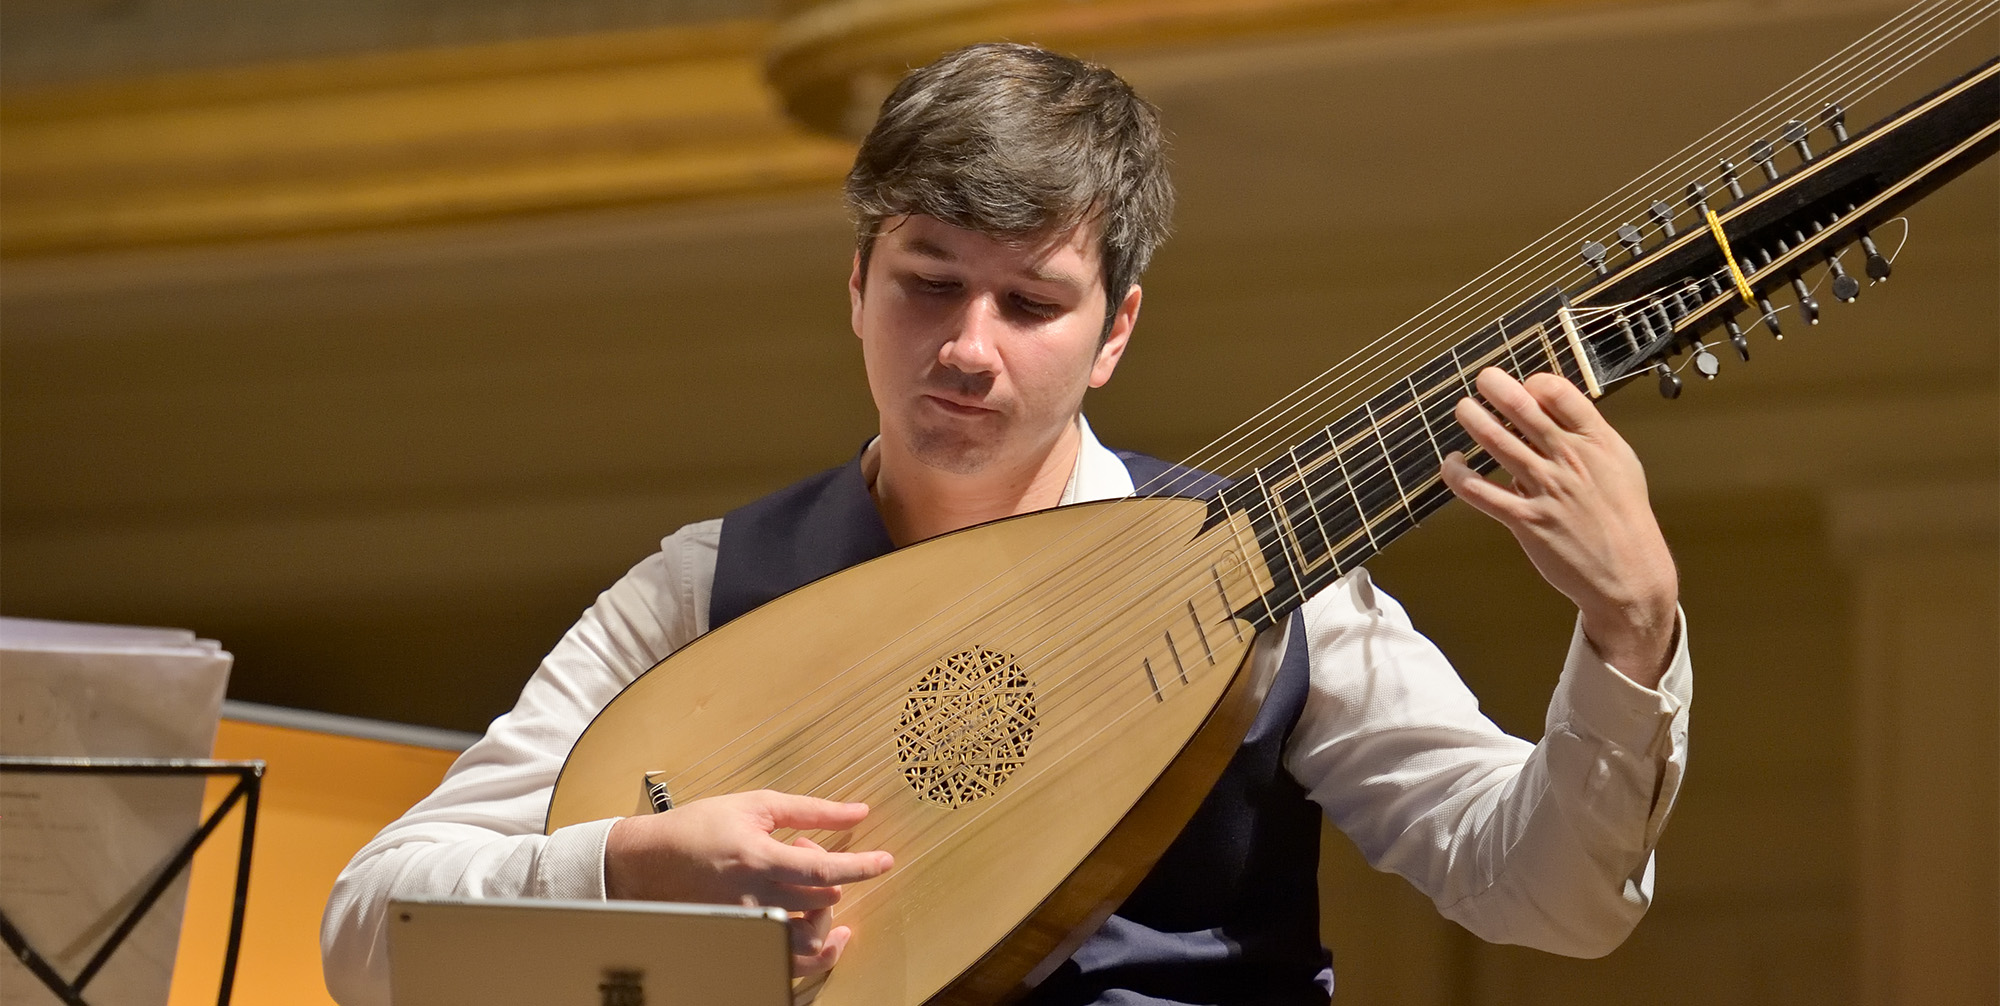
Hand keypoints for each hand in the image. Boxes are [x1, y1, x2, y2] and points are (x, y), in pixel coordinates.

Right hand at [603, 789, 894, 975]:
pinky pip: (786, 963)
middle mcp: (753, 898)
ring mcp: (745, 925)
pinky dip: (813, 955)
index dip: (861, 867)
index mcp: (758, 859)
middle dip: (831, 878)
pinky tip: (825, 936)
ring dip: (828, 924)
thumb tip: (857, 811)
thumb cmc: (699, 827)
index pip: (823, 871)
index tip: (885, 861)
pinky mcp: (739, 941)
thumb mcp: (755, 805)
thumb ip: (810, 810)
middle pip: (819, 905)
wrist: (648, 862)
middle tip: (806, 852)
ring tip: (826, 902)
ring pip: (806, 944)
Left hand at [1440, 368, 1678, 686]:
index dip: (1534, 384)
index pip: (1558, 394)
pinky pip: (1480, 491)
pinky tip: (1451, 464)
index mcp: (1596, 442)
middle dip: (1495, 387)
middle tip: (1483, 379)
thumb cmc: (1623, 517)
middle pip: (1523, 409)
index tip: (1524, 389)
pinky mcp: (1526, 520)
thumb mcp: (1620, 464)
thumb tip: (1552, 411)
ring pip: (1497, 442)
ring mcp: (1546, 489)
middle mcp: (1569, 460)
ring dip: (1473, 419)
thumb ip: (1587, 436)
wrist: (1631, 574)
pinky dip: (1458, 474)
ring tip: (1463, 408)